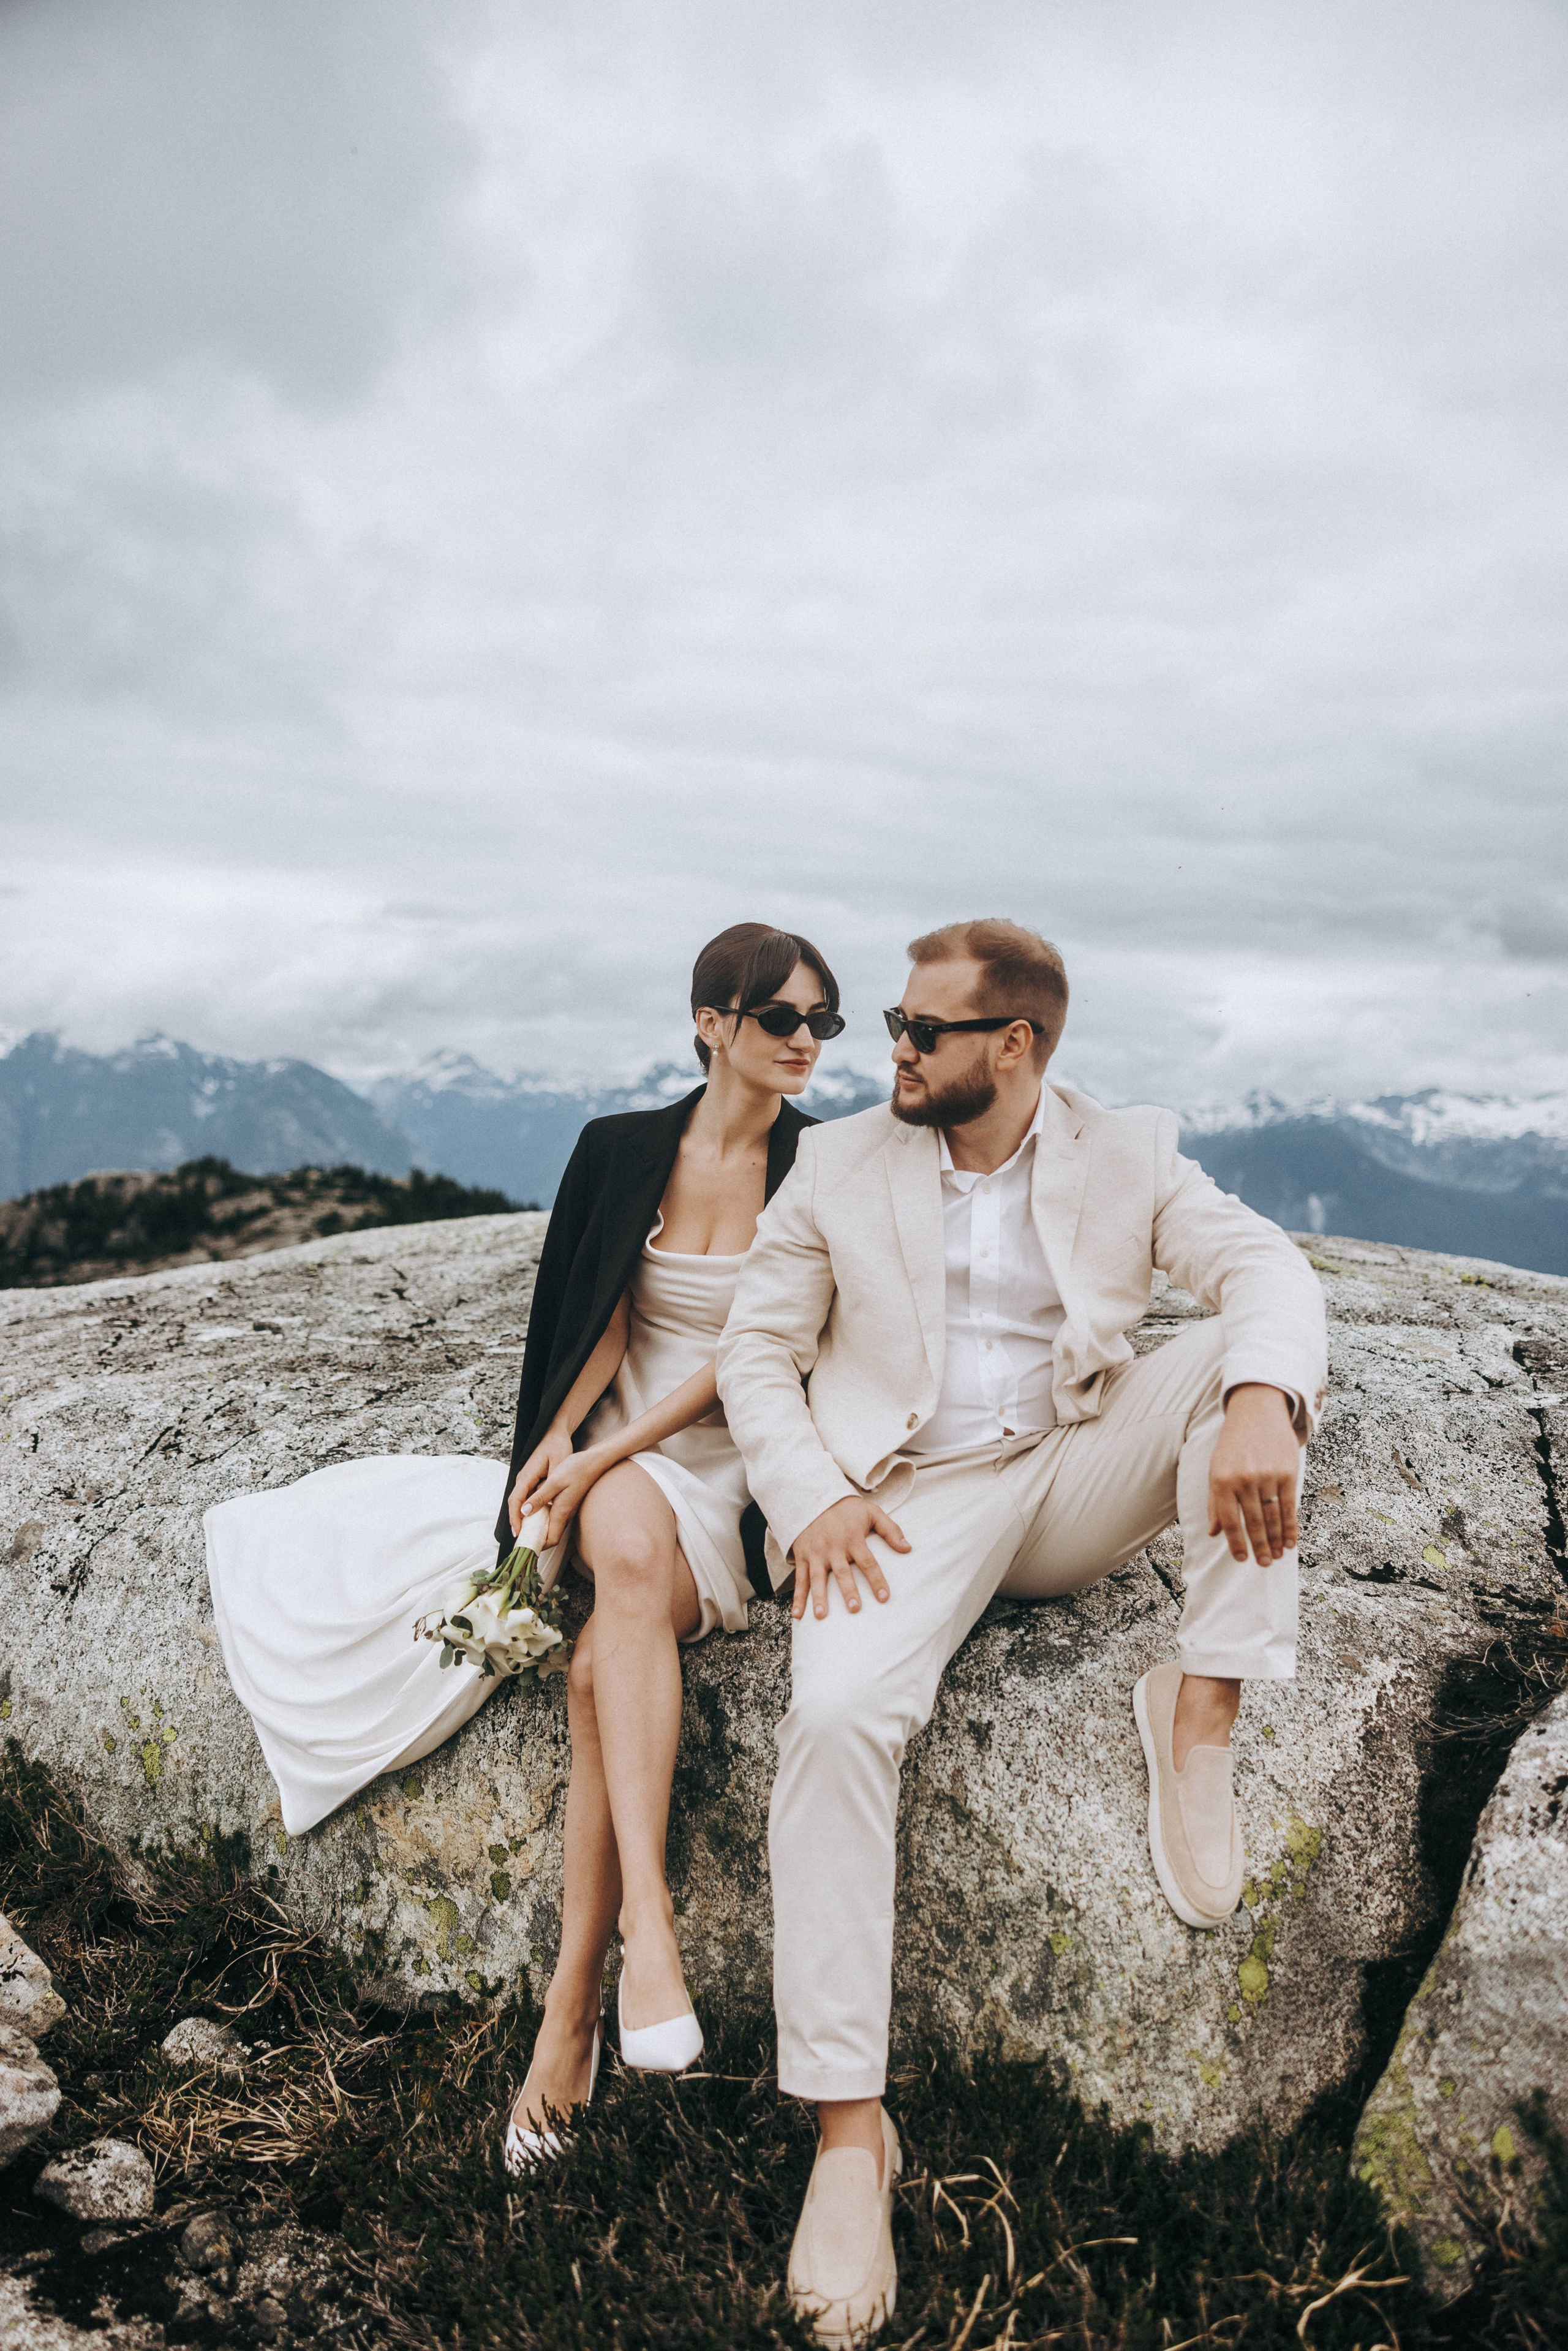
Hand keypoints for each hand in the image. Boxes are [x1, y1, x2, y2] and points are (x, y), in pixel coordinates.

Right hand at [507, 1422, 572, 1536]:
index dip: (515, 1518)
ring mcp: (526, 1478)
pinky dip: (528, 1509)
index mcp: (527, 1475)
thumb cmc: (558, 1447)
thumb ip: (545, 1488)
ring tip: (528, 1533)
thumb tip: (531, 1508)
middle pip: (515, 1503)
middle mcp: (523, 1478)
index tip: (518, 1532)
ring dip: (522, 1517)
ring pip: (520, 1501)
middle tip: (522, 1539)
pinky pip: (526, 1497)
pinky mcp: (531, 1479)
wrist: (556, 1433)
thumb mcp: (556, 1467)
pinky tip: (535, 1519)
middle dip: (517, 1521)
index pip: (516, 1500)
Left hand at [527, 1443, 619, 1551]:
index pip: (551, 1540)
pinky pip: (555, 1516)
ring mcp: (568, 1509)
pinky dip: (544, 1517)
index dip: (539, 1546)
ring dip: (540, 1527)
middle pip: (551, 1535)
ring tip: (525, 1523)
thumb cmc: (576, 1469)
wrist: (594, 1462)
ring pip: (552, 1525)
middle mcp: (566, 1514)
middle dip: (536, 1538)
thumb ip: (539, 1498)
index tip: (525, 1544)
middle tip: (522, 1535)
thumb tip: (524, 1512)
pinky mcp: (568, 1502)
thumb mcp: (554, 1482)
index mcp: (561, 1511)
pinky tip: (536, 1508)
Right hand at [790, 1496, 910, 1621]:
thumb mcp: (871, 1512)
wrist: (814, 1496)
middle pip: (842, 1572)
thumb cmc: (847, 1509)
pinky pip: (799, 1579)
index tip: (884, 1598)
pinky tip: (797, 1615)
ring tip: (821, 1616)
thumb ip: (890, 1530)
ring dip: (818, 1597)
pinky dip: (798, 1597)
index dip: (876, 1580)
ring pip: (817, 1578)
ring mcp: (816, 1552)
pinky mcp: (803, 1556)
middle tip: (855, 1609)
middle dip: (848, 1591)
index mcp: (852, 1538)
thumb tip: (908, 1548)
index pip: (868, 1562)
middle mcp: (833, 1547)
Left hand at [1208, 1384, 1300, 1564]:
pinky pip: (1289, 1506)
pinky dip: (1291, 1526)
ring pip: (1273, 1517)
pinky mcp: (1287, 1472)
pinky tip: (1291, 1541)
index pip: (1229, 1520)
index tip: (1242, 1559)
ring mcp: (1267, 1475)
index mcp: (1221, 1480)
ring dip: (1276, 1540)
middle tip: (1263, 1564)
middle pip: (1254, 1522)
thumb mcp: (1215, 1469)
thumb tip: (1215, 1533)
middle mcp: (1244, 1479)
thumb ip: (1215, 1502)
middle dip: (1259, 1546)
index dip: (1236, 1543)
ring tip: (1277, 1556)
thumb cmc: (1232, 1445)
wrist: (1257, 1412)